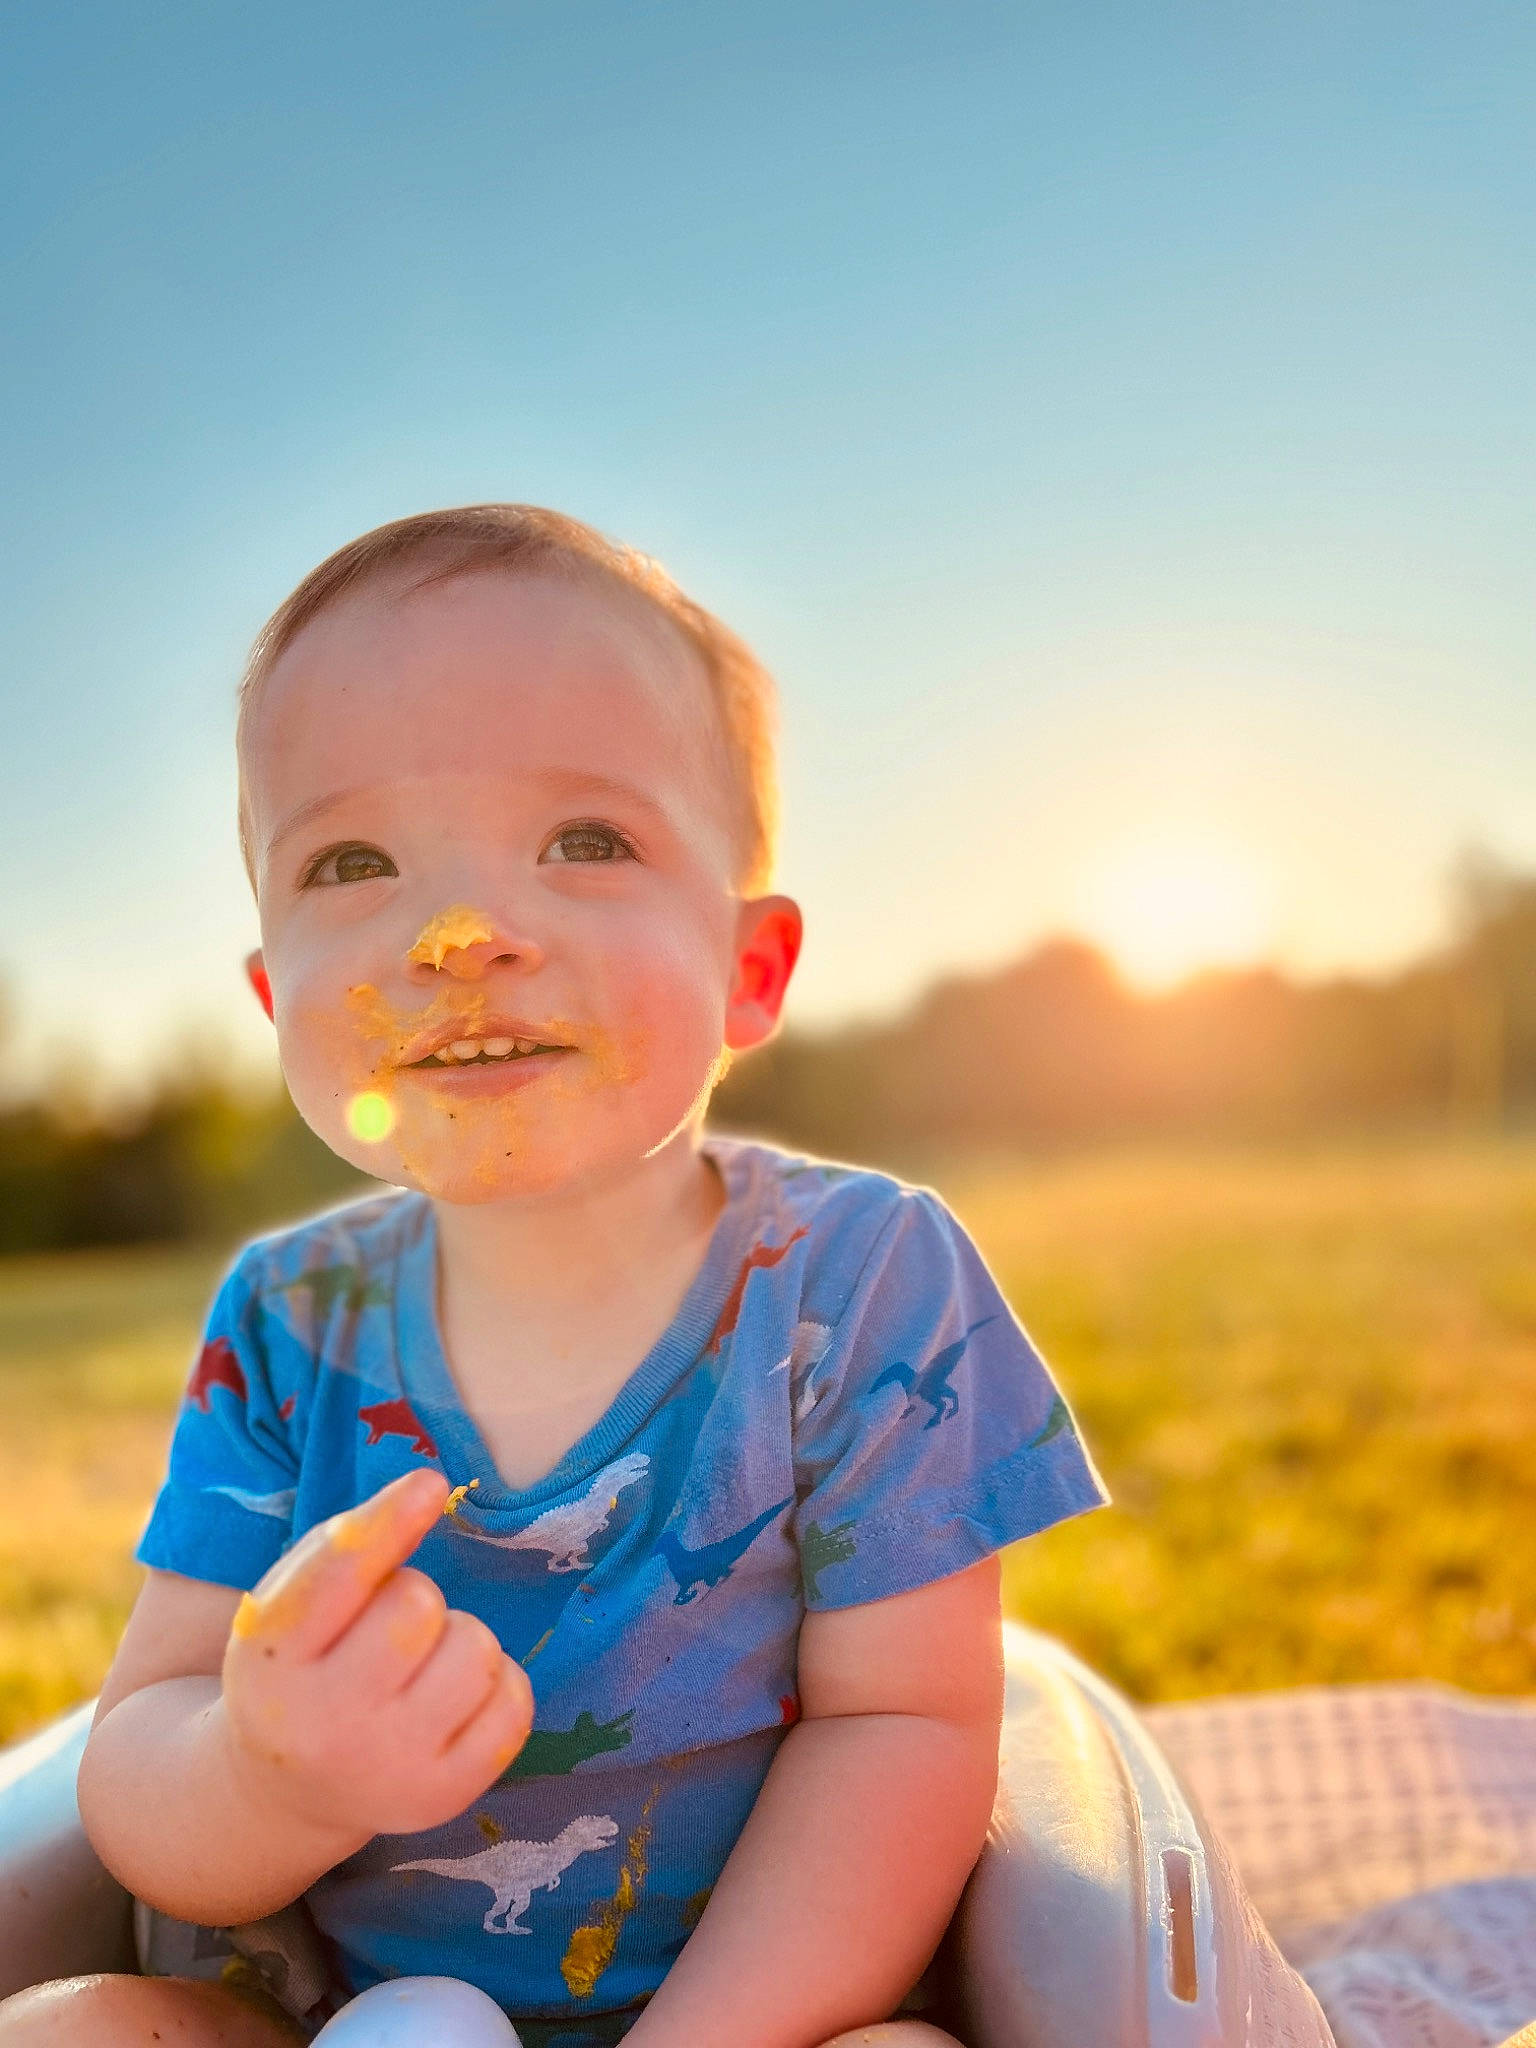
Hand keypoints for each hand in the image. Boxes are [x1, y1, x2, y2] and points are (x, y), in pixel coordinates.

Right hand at [219, 1469, 532, 1843]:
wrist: (288, 1789)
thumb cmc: (302, 1666)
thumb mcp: (288, 1607)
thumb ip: (343, 1547)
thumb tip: (426, 1490)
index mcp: (271, 1662)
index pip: (336, 1576)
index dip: (387, 1523)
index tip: (429, 1484)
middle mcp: (324, 1724)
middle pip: (417, 1605)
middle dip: (415, 1596)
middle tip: (390, 1628)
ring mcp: (388, 1767)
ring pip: (475, 1646)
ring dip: (458, 1638)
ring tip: (421, 1665)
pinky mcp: (444, 1796)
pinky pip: (515, 1702)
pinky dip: (497, 1684)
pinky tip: (453, 1700)